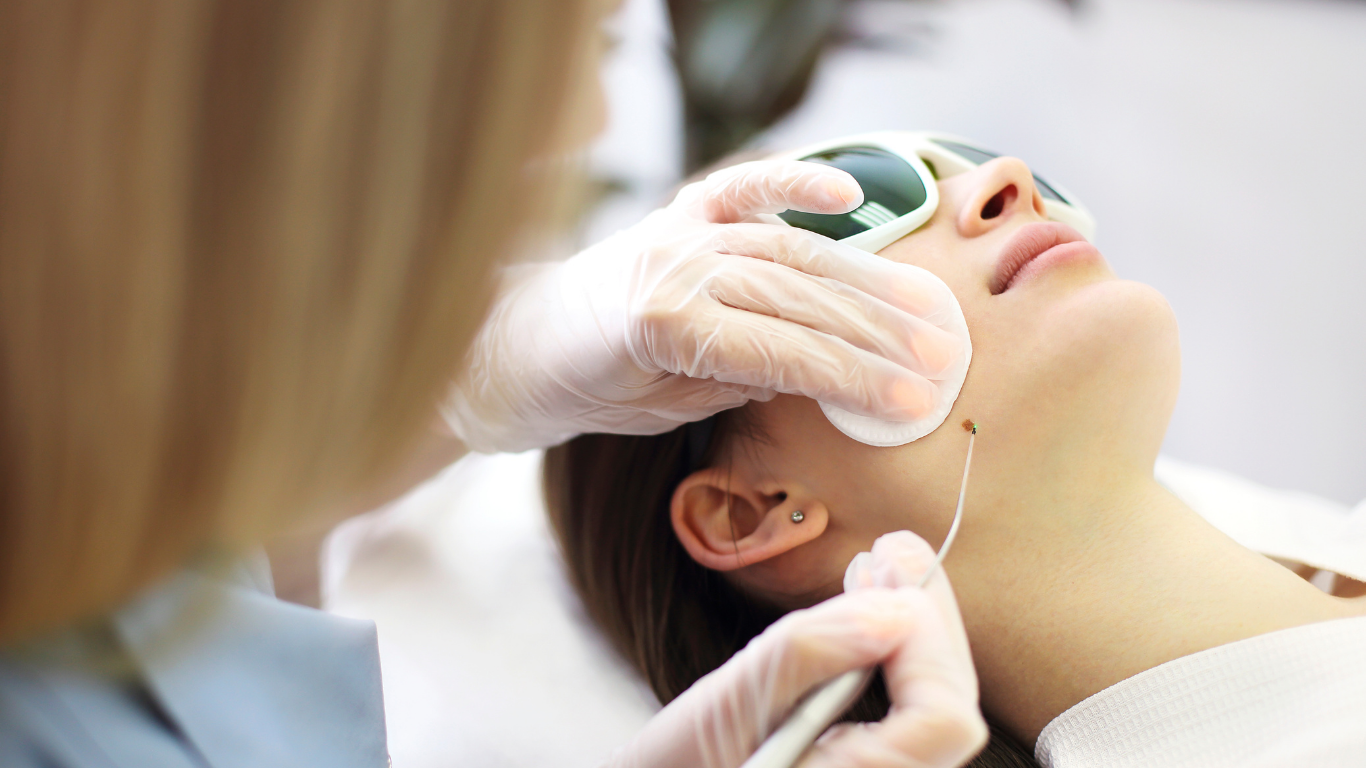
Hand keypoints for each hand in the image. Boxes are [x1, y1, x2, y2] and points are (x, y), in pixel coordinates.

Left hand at [445, 160, 963, 452]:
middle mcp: (675, 265)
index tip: (911, 399)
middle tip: (941, 358)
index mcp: (663, 323)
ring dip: (864, 282)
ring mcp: (678, 231)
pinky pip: (744, 188)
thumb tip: (818, 372)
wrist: (516, 343)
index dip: (852, 376)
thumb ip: (738, 381)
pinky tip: (848, 194)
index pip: (784, 350)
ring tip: (924, 311)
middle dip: (876, 331)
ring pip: (792, 251)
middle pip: (800, 297)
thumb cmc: (586, 388)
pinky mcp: (679, 212)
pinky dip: (795, 183)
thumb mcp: (662, 408)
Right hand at [608, 531, 986, 767]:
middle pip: (950, 713)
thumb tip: (893, 610)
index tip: (886, 562)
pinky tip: (865, 619)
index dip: (928, 635)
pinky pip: (904, 722)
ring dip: (913, 634)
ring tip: (879, 569)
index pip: (943, 717)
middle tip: (894, 547)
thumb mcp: (726, 705)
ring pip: (934, 714)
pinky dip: (892, 662)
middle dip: (927, 619)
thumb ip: (807, 656)